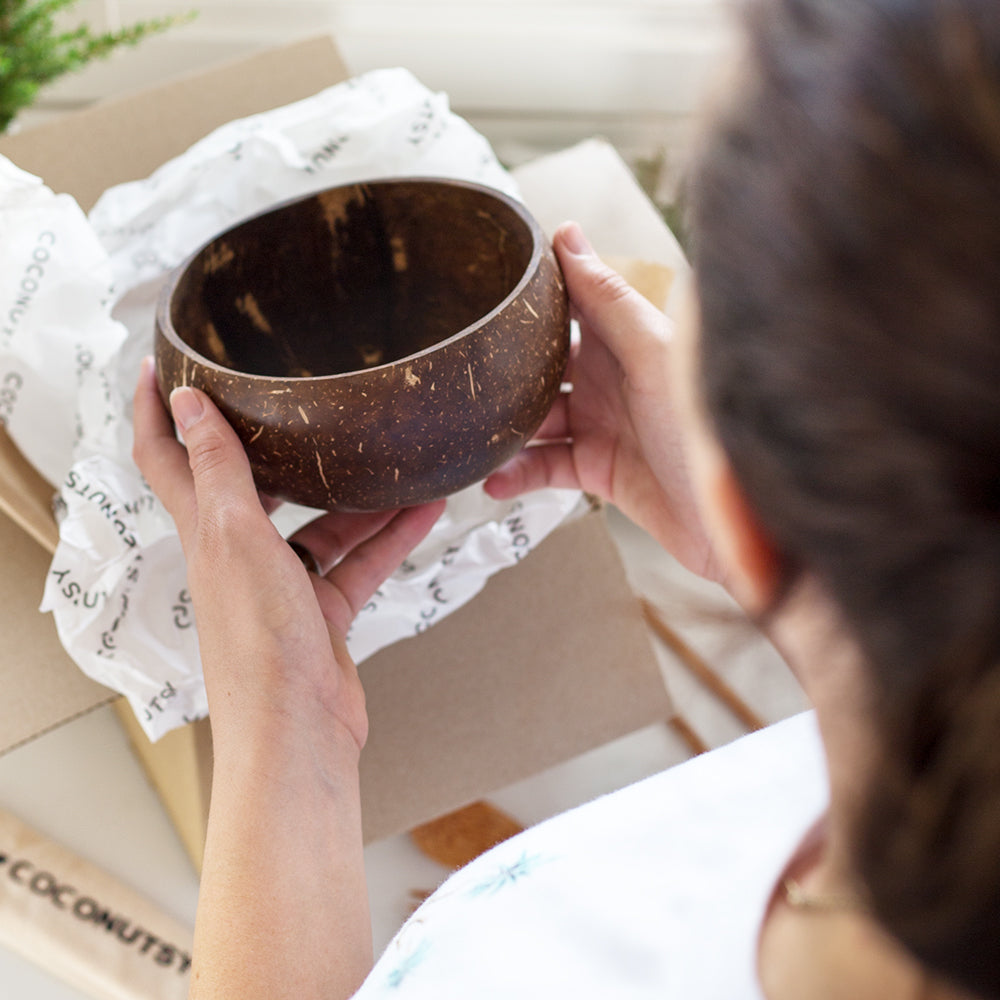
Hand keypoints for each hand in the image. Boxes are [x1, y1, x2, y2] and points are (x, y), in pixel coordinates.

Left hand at [133, 359, 443, 998]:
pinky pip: (358, 562)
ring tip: (397, 457)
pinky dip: (389, 537)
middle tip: (300, 398)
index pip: (166, 458)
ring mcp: (283, 586)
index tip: (161, 361)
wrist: (297, 731)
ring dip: (359, 496)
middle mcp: (237, 556)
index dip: (158, 410)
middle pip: (253, 485)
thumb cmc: (258, 643)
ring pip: (322, 524)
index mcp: (204, 533)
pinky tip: (426, 510)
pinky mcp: (322, 613)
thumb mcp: (237, 538)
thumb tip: (189, 404)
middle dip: (276, 444)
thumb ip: (220, 470)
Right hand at [485, 222, 719, 581]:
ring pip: (536, 417)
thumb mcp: (654, 354)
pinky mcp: (598, 470)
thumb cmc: (706, 430)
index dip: (534, 291)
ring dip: (504, 425)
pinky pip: (546, 467)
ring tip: (468, 430)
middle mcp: (610, 377)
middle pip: (543, 363)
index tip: (488, 278)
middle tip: (462, 368)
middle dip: (505, 366)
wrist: (733, 520)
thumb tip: (568, 237)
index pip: (571, 301)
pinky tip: (494, 479)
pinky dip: (518, 474)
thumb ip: (609, 299)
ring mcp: (602, 424)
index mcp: (626, 339)